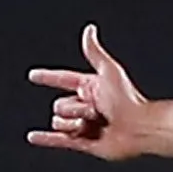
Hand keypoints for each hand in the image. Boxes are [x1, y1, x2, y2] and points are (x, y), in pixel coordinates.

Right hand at [25, 24, 149, 159]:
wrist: (139, 128)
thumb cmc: (128, 100)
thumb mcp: (108, 71)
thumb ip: (95, 52)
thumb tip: (90, 29)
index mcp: (91, 87)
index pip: (64, 79)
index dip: (49, 77)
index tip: (34, 76)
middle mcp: (87, 105)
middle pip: (59, 104)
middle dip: (74, 108)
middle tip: (96, 111)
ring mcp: (85, 124)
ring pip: (59, 121)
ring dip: (73, 122)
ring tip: (93, 124)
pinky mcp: (86, 142)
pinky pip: (60, 140)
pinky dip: (45, 139)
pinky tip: (33, 136)